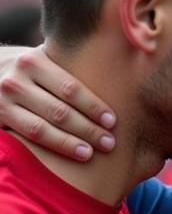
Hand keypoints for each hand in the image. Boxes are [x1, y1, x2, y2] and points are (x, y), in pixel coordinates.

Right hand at [0, 45, 115, 158]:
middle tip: (110, 143)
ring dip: (71, 143)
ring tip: (92, 152)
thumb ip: (69, 65)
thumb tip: (118, 72)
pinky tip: (73, 154)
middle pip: (60, 111)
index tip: (113, 121)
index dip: (93, 107)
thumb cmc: (27, 71)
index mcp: (34, 62)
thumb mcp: (42, 59)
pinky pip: (29, 136)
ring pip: (42, 128)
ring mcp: (4, 100)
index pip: (70, 88)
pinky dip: (54, 146)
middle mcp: (17, 80)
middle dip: (88, 129)